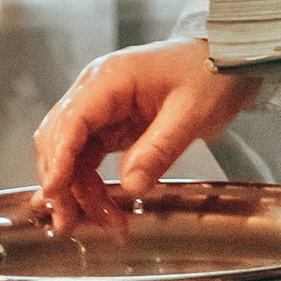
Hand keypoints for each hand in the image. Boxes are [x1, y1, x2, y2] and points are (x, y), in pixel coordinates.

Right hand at [32, 38, 259, 230]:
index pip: (72, 120)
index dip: (59, 158)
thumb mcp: (192, 112)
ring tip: (101, 223)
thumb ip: (159, 149)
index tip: (55, 192)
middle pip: (60, 140)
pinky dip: (89, 185)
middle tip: (73, 222)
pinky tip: (98, 208)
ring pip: (71, 154)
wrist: (226, 58)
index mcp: (110, 78)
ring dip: (77, 190)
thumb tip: (131, 186)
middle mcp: (97, 90)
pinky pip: (88, 158)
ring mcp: (102, 108)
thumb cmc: (209, 72)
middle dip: (62, 184)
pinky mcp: (111, 125)